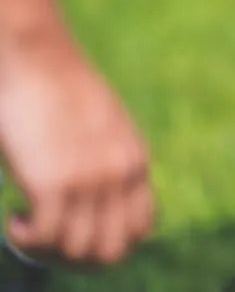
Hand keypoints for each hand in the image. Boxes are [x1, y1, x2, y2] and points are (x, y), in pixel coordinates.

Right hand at [0, 37, 152, 265]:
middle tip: (49, 242)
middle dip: (78, 257)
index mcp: (135, 162)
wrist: (38, 58)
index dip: (109, 243)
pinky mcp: (53, 183)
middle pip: (111, 251)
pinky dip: (24, 238)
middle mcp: (119, 176)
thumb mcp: (104, 126)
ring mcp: (89, 181)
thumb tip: (97, 201)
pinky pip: (44, 238)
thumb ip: (110, 161)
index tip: (78, 236)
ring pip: (77, 250)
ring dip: (49, 248)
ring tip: (28, 225)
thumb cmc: (61, 88)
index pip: (140, 230)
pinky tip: (13, 218)